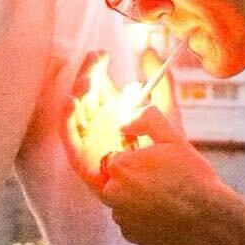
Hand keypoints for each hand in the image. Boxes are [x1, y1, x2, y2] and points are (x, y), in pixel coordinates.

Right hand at [65, 44, 183, 187]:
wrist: (177, 194)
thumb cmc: (171, 158)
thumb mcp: (167, 113)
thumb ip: (160, 83)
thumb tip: (149, 51)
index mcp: (115, 112)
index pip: (99, 85)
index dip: (97, 68)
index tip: (103, 53)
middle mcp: (99, 126)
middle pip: (85, 95)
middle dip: (87, 75)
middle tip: (94, 60)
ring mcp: (90, 142)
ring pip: (76, 113)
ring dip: (77, 94)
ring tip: (87, 80)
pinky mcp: (83, 161)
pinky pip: (70, 139)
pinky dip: (67, 120)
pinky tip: (72, 101)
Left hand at [98, 105, 229, 244]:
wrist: (208, 222)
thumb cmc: (192, 179)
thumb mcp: (173, 140)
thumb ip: (147, 121)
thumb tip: (125, 125)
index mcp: (120, 166)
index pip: (117, 159)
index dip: (137, 161)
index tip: (154, 166)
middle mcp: (113, 193)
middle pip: (115, 182)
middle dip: (133, 180)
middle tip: (161, 182)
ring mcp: (121, 217)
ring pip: (122, 203)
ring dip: (136, 200)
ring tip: (167, 200)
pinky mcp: (131, 236)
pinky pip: (131, 223)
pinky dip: (142, 219)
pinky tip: (165, 216)